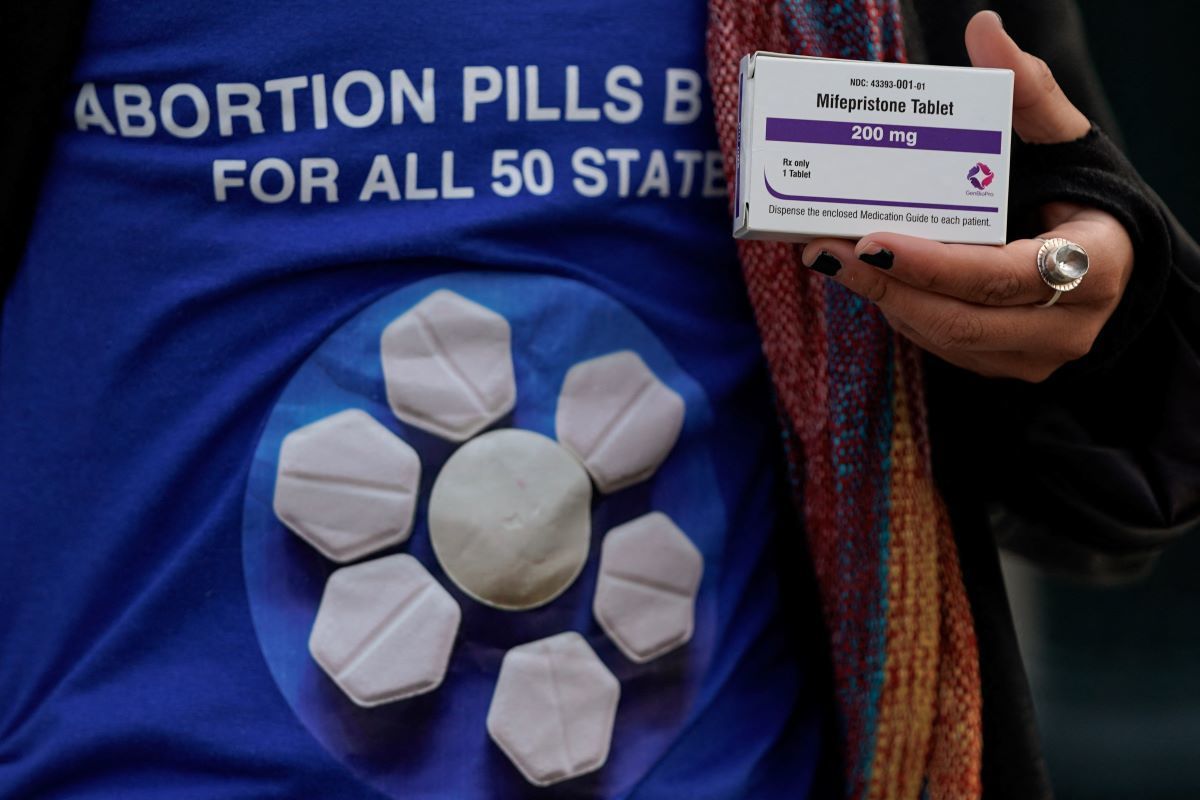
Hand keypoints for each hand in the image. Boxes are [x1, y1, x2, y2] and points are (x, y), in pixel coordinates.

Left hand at [799, 11, 1134, 382]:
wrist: (1104, 254)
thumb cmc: (1079, 194)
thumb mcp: (1064, 142)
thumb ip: (1027, 91)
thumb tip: (983, 32)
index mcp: (1094, 266)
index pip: (1006, 276)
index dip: (936, 265)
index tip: (874, 240)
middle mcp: (1069, 325)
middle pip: (963, 320)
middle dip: (887, 286)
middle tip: (825, 250)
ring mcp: (1035, 356)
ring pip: (944, 339)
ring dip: (883, 299)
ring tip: (829, 257)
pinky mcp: (1003, 366)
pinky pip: (941, 347)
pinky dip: (900, 310)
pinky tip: (867, 274)